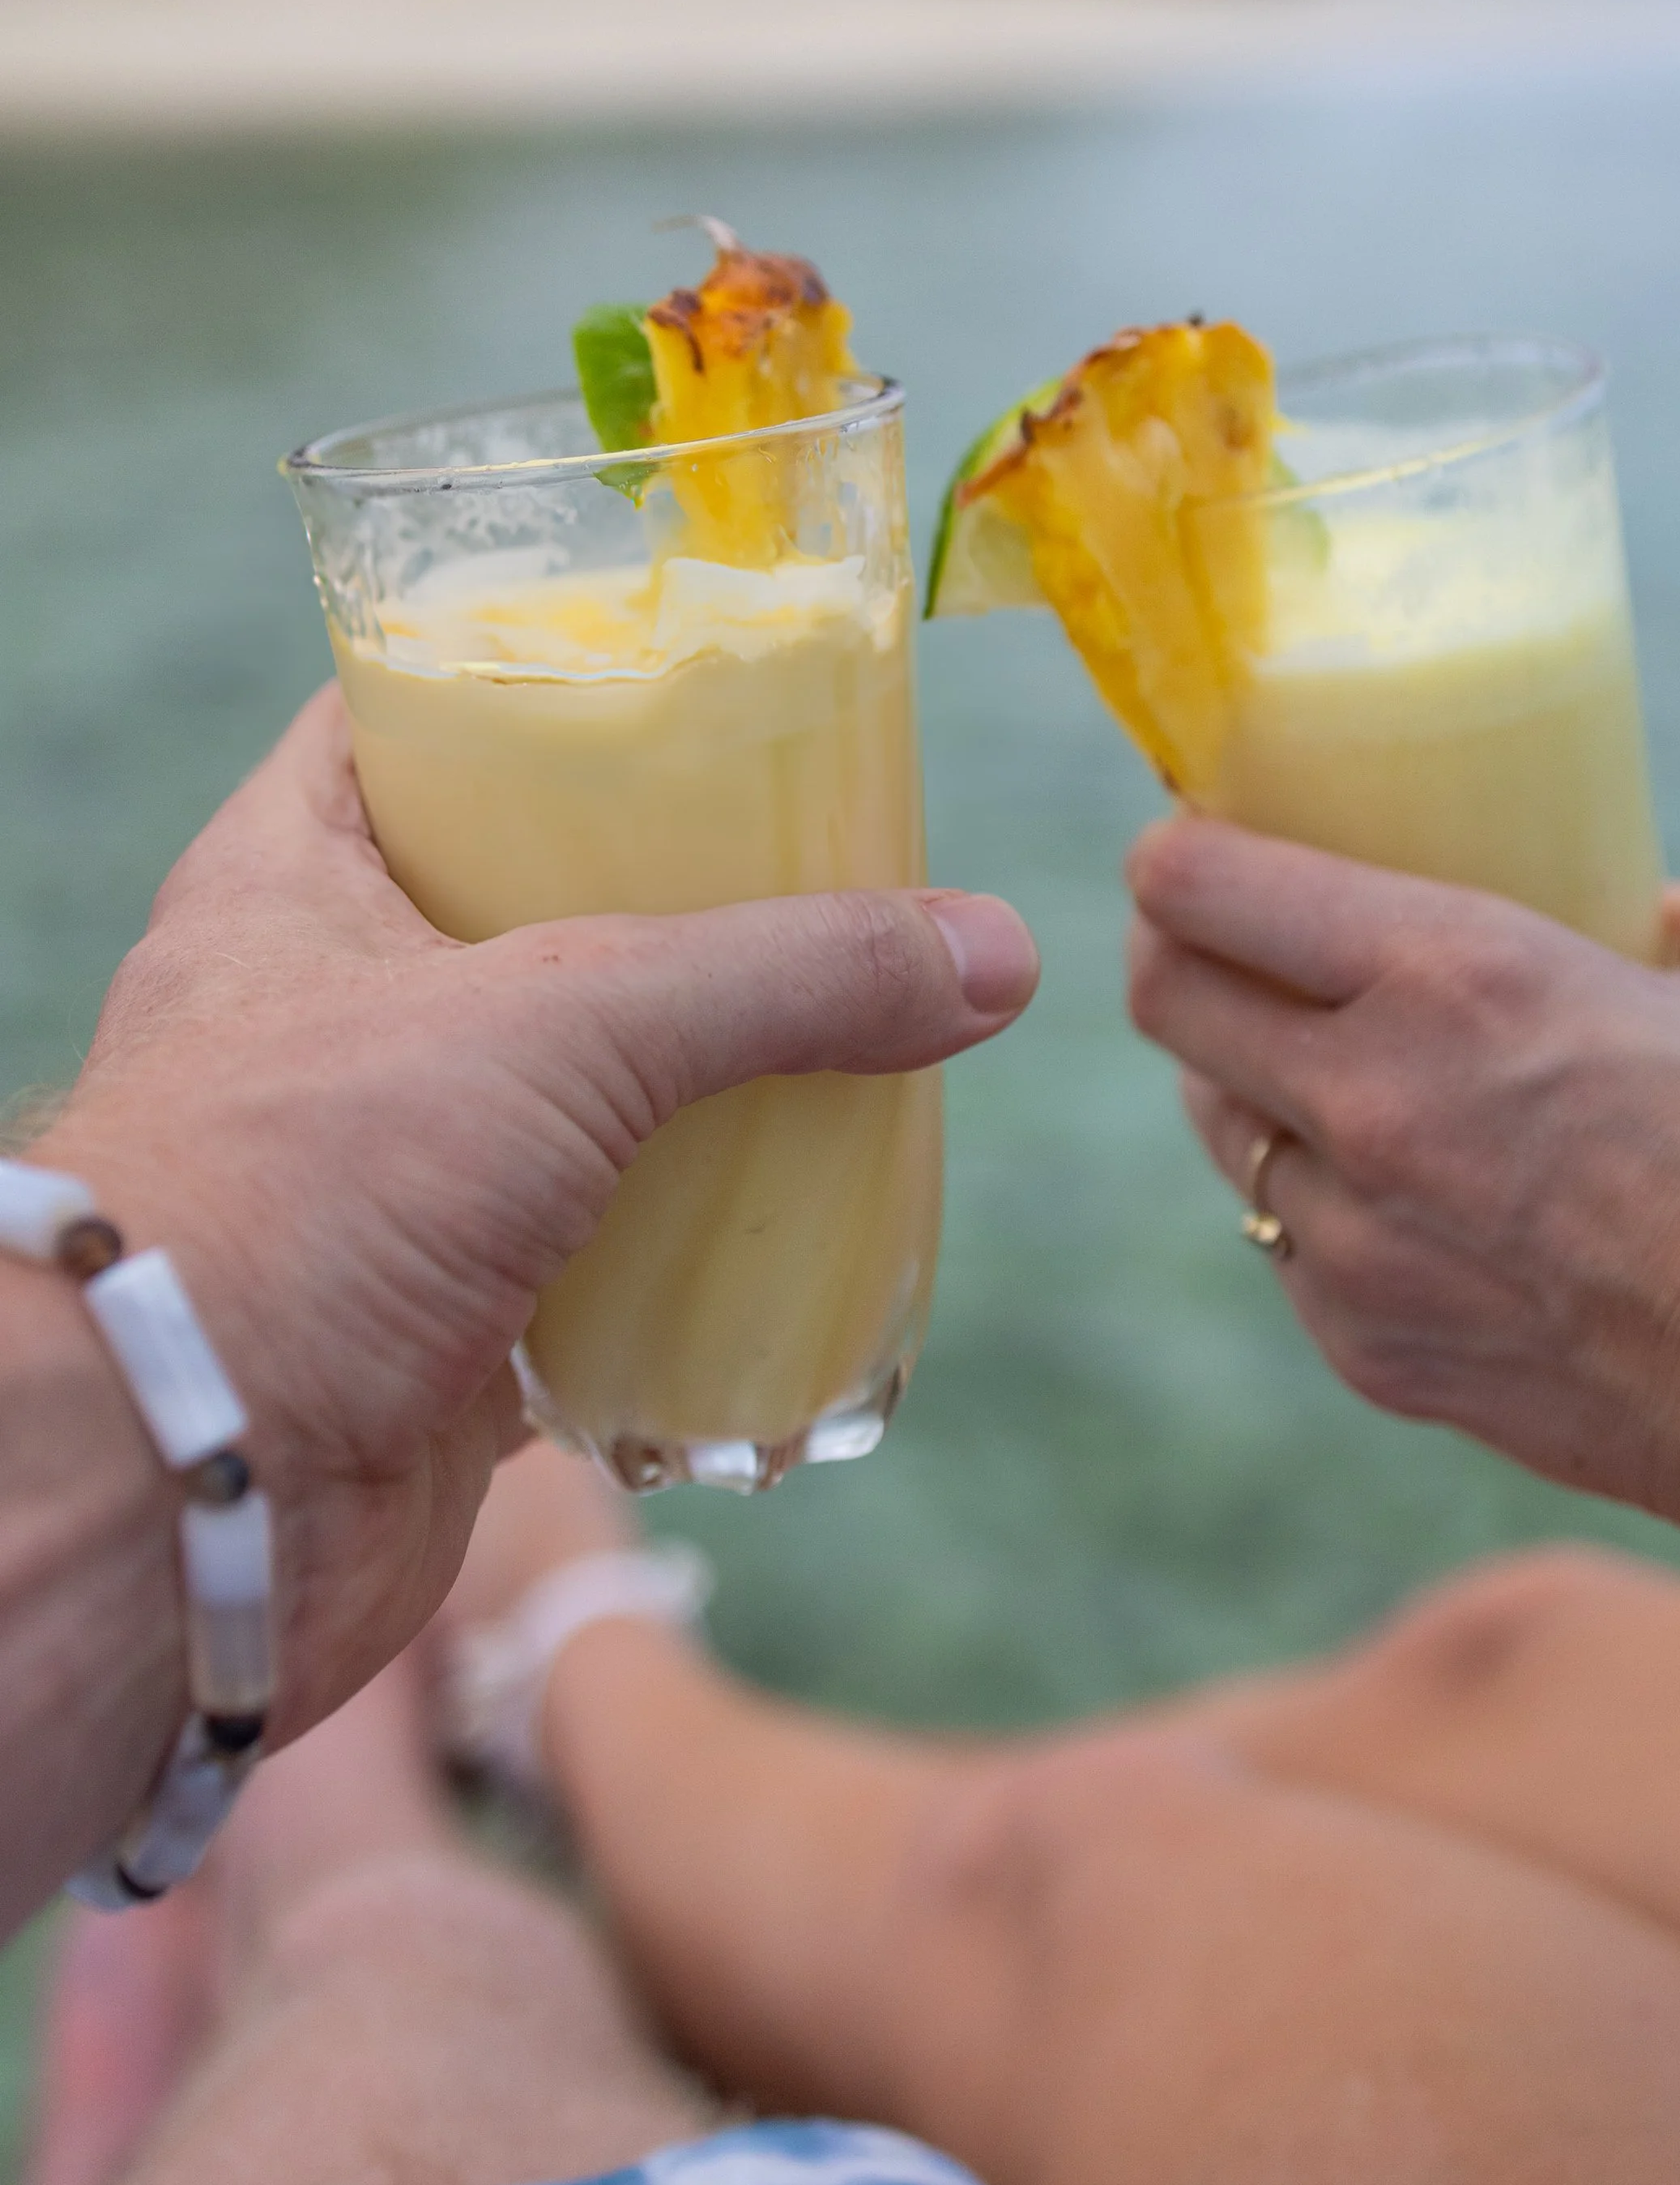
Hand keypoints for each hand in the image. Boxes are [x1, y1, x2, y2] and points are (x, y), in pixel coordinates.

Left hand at [37, 687, 1036, 1743]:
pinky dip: (699, 1258)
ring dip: (703, 1091)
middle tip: (822, 871)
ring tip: (851, 1041)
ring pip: (578, 1100)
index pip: (411, 726)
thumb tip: (993, 955)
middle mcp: (332, 1016)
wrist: (181, 1498)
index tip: (682, 686)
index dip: (535, 688)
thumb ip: (781, 974)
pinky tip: (809, 1226)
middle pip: (526, 913)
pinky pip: (603, 1267)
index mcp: (292, 881)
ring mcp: (389, 1178)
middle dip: (675, 905)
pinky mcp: (446, 1328)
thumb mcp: (567, 1021)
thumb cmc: (306, 1194)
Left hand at [1125, 816, 1679, 1542]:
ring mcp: (1353, 1241)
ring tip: (1316, 1064)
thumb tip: (1663, 906)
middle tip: (1227, 938)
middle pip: (1164, 998)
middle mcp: (1367, 1100)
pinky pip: (1287, 1245)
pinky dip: (1318, 1204)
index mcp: (1450, 974)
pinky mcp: (1366, 1351)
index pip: (1197, 890)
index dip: (1177, 857)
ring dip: (1243, 1081)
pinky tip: (1399, 1196)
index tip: (1196, 845)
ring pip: (1215, 1127)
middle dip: (1179, 951)